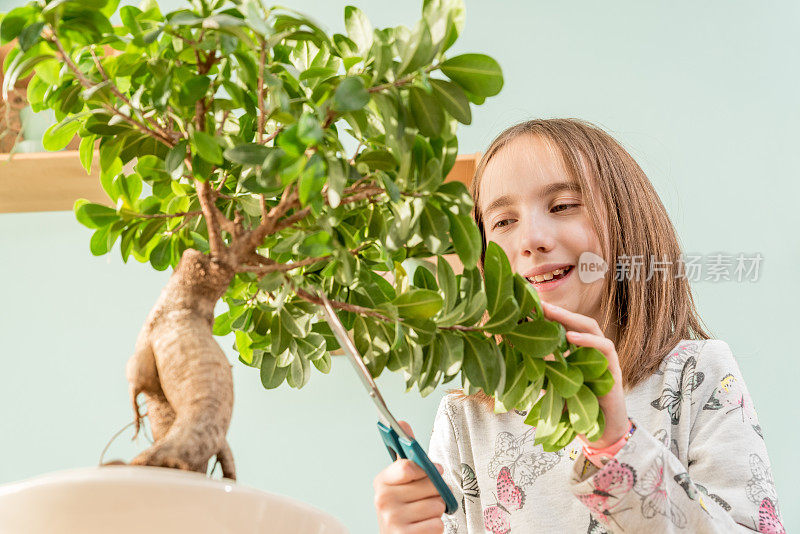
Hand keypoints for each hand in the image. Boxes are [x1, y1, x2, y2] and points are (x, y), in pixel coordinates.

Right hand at [373, 421, 445, 533]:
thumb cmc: (405, 508)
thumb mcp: (403, 482)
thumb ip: (406, 454)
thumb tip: (402, 423)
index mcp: (382, 481)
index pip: (408, 466)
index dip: (426, 469)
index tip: (431, 471)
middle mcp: (383, 500)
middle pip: (430, 485)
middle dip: (435, 493)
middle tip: (424, 499)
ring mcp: (392, 520)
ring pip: (436, 505)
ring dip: (436, 511)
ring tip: (423, 514)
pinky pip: (437, 524)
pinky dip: (435, 527)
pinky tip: (423, 527)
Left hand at [540, 301, 628, 448]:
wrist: (599, 434)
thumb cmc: (576, 410)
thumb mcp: (552, 387)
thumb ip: (541, 373)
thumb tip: (517, 359)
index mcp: (578, 353)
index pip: (566, 327)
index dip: (550, 317)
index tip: (530, 308)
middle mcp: (592, 351)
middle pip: (578, 322)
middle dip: (559, 311)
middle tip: (538, 304)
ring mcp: (605, 358)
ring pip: (592, 328)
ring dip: (571, 319)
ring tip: (551, 313)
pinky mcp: (614, 369)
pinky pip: (605, 347)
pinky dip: (588, 340)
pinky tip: (571, 337)